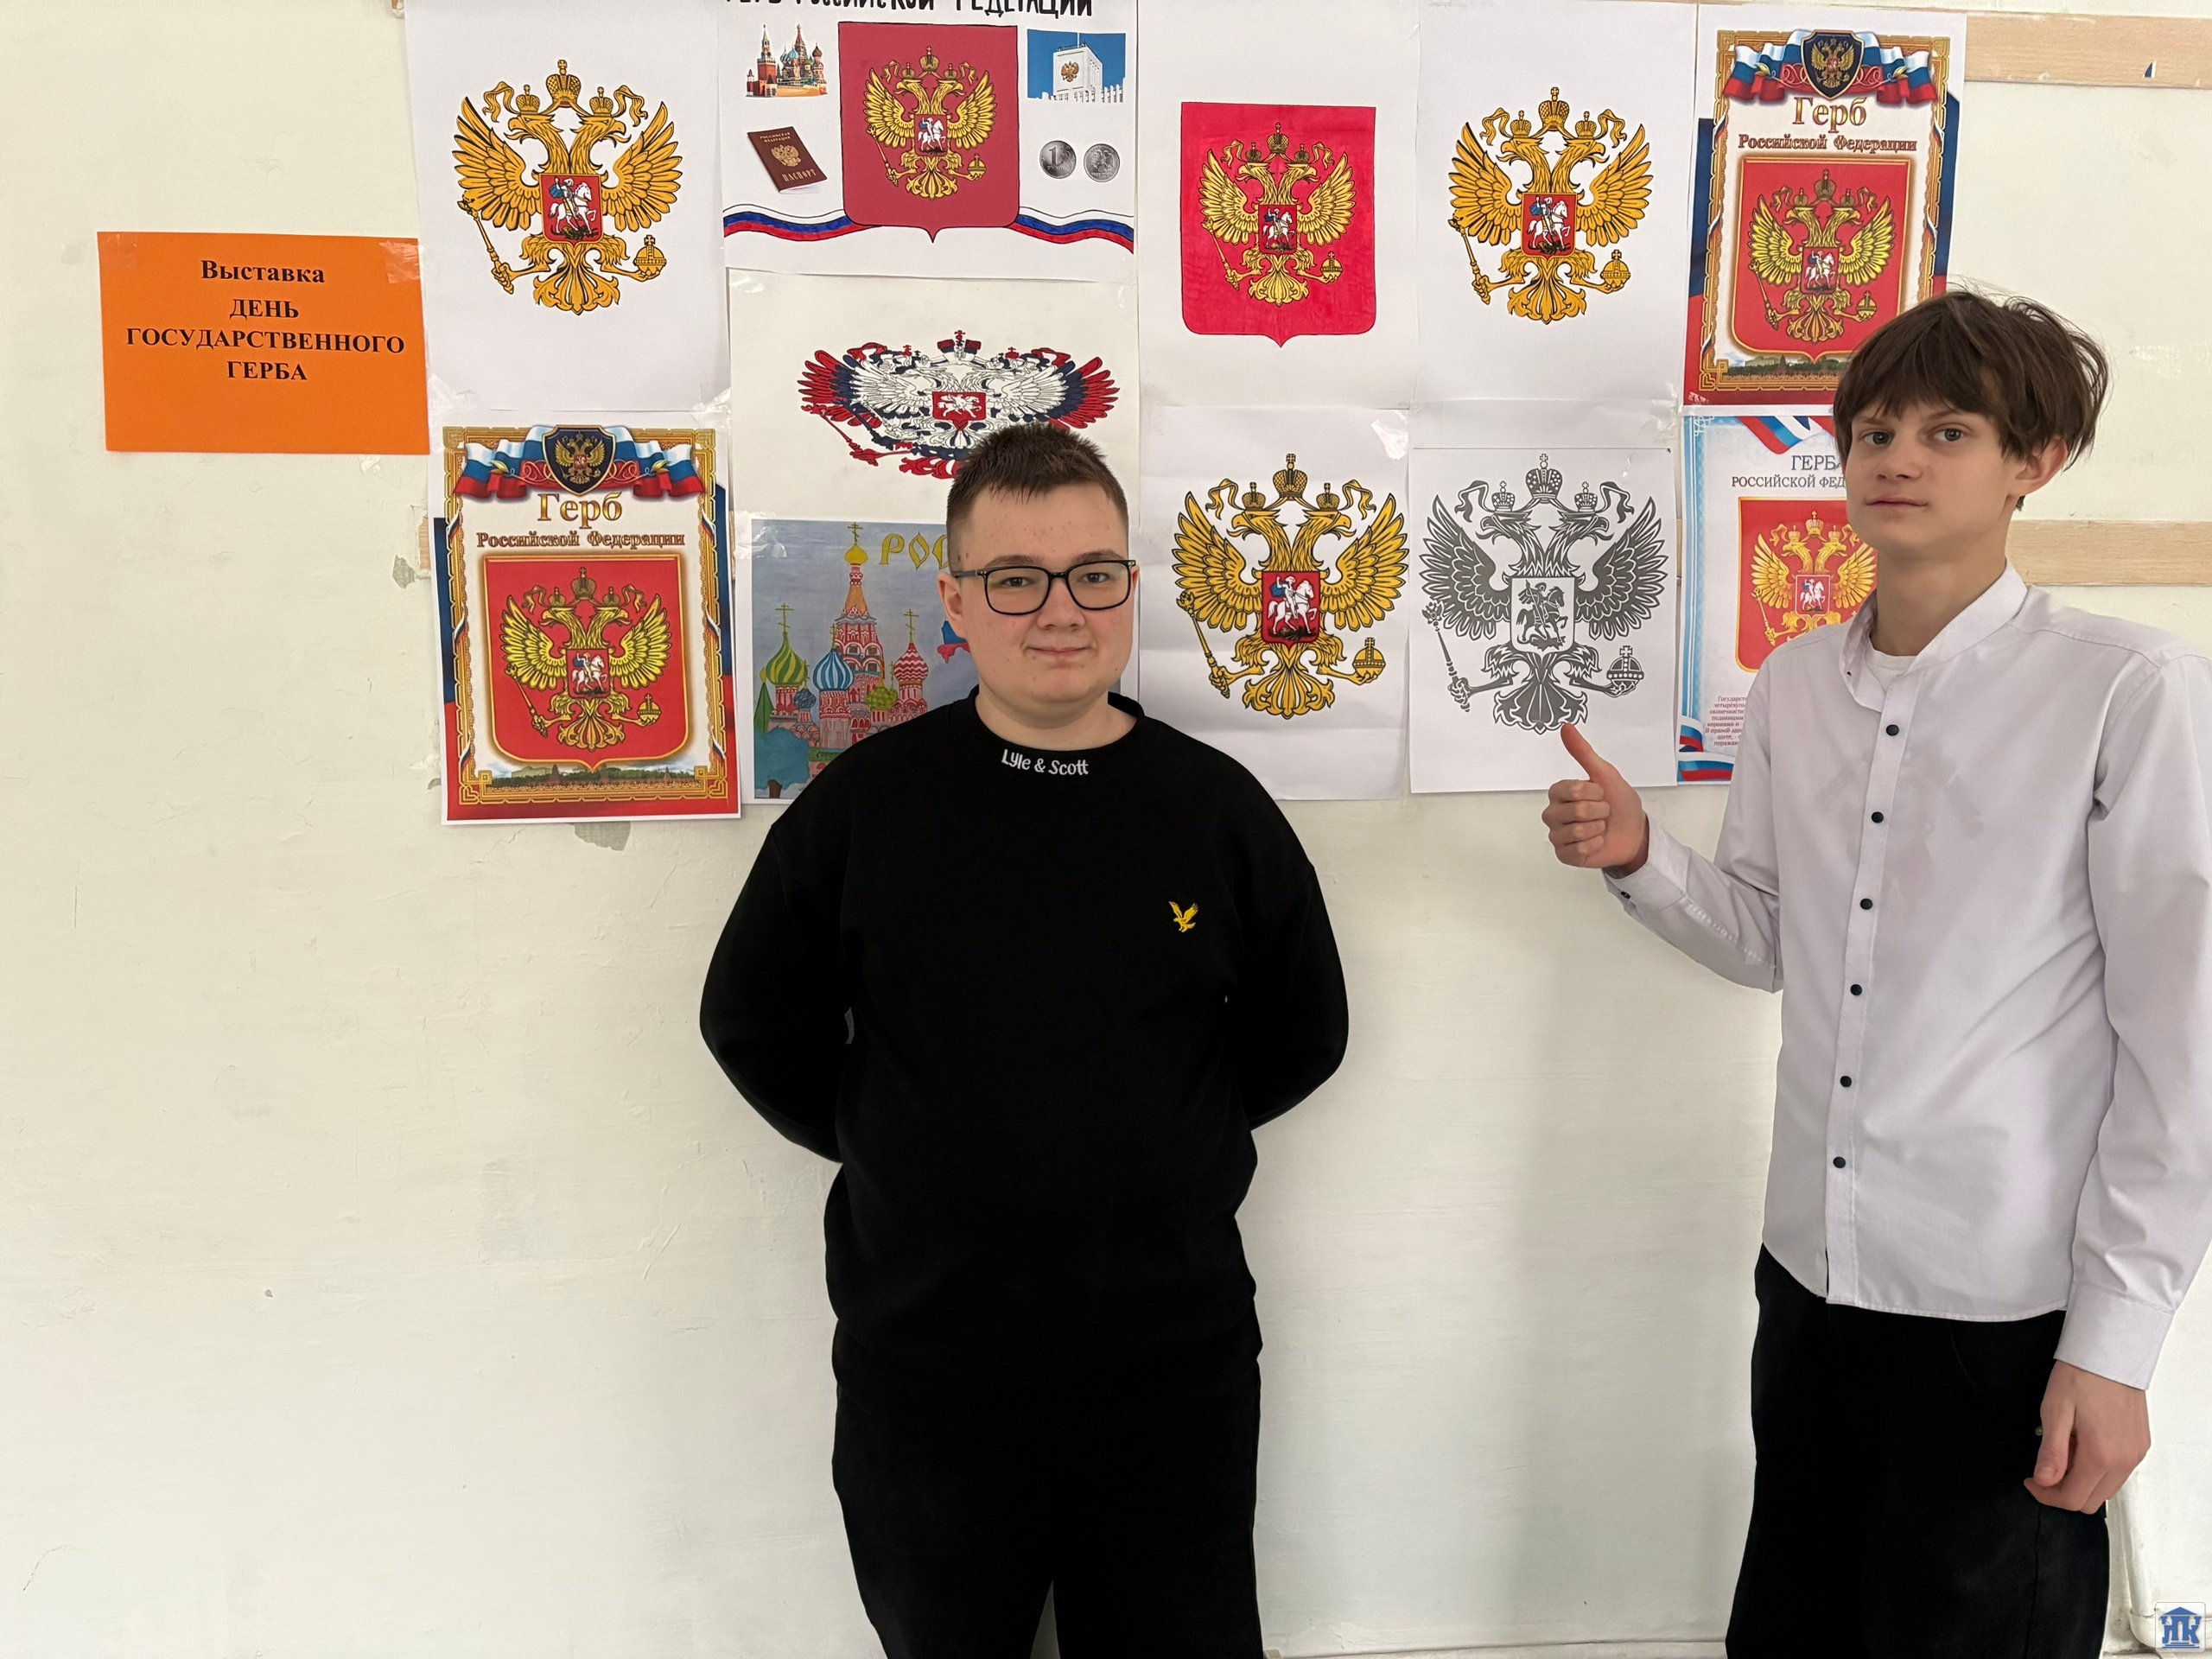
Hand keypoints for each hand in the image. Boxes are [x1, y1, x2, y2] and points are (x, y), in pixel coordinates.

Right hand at [1543, 725, 1649, 873]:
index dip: (1593, 792)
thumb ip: (1583, 752)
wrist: (1634, 833)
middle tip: (1603, 812)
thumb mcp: (1605, 774)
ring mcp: (1557, 835)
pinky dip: (1594, 845)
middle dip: (1598, 811)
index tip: (1601, 793)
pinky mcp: (1564, 854)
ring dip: (1597, 829)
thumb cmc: (1620, 803)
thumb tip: (1566, 727)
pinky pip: (1576, 849)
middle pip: (1575, 811)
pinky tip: (1597, 841)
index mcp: (1560, 792)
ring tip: (1601, 827)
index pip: (1571, 789)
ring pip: (1575, 831)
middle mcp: (1554, 813)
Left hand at [2026, 1360, 2149, 1511]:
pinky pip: (2119, 1473)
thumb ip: (2052, 1452)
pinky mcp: (2140, 1445)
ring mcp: (2135, 1454)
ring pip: (2106, 1489)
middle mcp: (2124, 1461)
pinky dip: (2099, 1469)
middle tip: (2046, 1466)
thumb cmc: (2081, 1376)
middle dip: (2063, 1491)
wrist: (2110, 1353)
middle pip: (2091, 1501)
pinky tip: (2084, 1444)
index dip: (2046, 1495)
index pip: (2073, 1499)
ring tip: (2066, 1449)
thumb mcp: (2055, 1412)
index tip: (2031, 1480)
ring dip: (2082, 1480)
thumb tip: (2044, 1481)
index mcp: (2101, 1456)